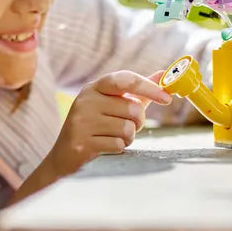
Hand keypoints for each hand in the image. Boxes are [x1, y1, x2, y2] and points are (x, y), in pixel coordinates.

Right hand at [47, 70, 170, 176]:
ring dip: (128, 137)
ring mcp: (82, 121)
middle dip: (138, 122)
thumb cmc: (96, 126)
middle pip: (132, 108)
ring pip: (127, 128)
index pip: (125, 80)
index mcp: (95, 87)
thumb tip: (164, 74)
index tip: (167, 98)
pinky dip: (119, 147)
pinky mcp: (82, 143)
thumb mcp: (114, 104)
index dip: (149, 87)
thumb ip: (139, 91)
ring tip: (114, 136)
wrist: (64, 156)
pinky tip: (106, 147)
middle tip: (128, 126)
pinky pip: (118, 144)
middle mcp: (86, 100)